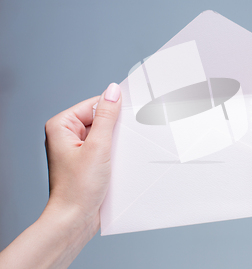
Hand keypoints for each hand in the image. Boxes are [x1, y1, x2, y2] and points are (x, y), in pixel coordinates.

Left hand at [0, 83, 120, 268]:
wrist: (75, 219)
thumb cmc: (78, 188)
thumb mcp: (98, 147)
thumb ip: (107, 117)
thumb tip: (113, 91)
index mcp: (62, 125)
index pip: (95, 104)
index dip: (114, 109)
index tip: (130, 114)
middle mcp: (67, 135)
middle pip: (101, 118)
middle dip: (116, 128)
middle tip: (124, 139)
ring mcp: (78, 148)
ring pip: (106, 134)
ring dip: (117, 141)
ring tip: (119, 154)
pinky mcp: (88, 161)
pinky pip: (107, 147)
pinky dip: (116, 152)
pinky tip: (121, 161)